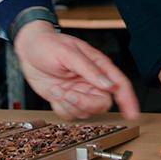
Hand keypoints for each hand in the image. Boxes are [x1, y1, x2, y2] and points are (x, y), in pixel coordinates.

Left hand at [13, 21, 139, 119]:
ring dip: (70, 105)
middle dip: (85, 103)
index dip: (129, 100)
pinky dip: (61, 108)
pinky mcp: (66, 100)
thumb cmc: (48, 44)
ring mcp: (79, 92)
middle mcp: (91, 81)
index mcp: (98, 66)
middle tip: (69, 94)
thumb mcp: (68, 53)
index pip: (120, 85)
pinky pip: (70, 114)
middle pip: (102, 104)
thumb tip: (109, 86)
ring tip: (57, 89)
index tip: (132, 114)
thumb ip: (89, 69)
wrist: (28, 48)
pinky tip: (54, 93)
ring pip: (86, 112)